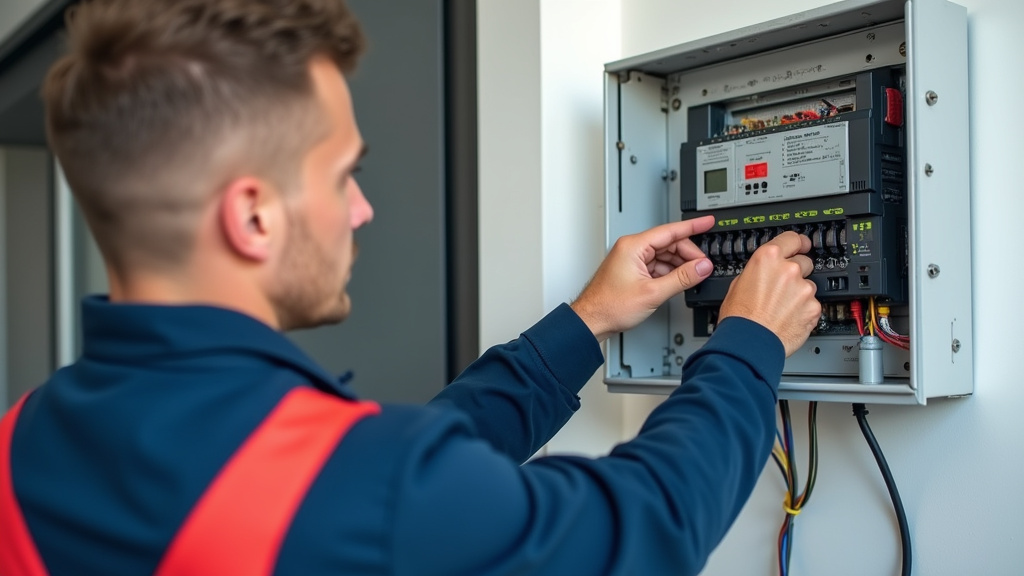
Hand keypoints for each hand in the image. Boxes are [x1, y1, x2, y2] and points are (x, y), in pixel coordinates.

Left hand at [571, 215, 715, 342]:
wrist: (592, 320)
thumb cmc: (609, 306)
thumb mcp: (653, 292)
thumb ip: (682, 278)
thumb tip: (702, 267)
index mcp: (633, 246)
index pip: (670, 230)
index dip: (693, 226)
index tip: (708, 222)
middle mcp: (631, 248)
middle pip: (669, 243)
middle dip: (688, 255)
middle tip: (703, 267)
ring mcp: (631, 259)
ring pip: (664, 255)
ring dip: (679, 265)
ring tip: (692, 277)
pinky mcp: (632, 270)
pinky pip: (657, 265)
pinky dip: (669, 272)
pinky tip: (677, 282)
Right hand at [718, 231, 820, 356]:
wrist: (749, 343)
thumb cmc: (739, 317)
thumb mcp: (738, 283)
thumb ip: (758, 271)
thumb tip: (765, 271)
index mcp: (768, 258)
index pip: (792, 238)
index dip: (797, 243)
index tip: (801, 245)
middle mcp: (789, 269)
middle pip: (804, 262)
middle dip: (796, 272)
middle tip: (783, 288)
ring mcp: (803, 288)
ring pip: (808, 285)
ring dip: (799, 294)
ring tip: (782, 308)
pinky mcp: (813, 307)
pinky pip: (812, 304)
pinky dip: (804, 311)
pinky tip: (788, 318)